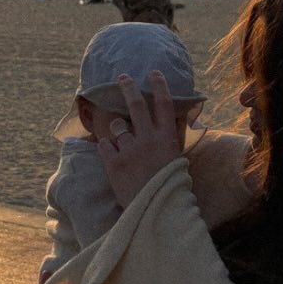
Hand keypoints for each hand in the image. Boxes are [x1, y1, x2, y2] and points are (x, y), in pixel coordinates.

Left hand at [97, 72, 182, 207]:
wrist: (155, 211)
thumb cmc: (170, 186)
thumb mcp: (177, 159)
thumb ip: (173, 137)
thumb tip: (176, 117)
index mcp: (166, 138)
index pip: (163, 104)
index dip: (159, 86)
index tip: (153, 72)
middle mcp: (148, 139)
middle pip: (135, 105)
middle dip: (128, 87)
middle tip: (122, 77)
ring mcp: (129, 149)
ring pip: (117, 126)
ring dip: (118, 130)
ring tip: (124, 142)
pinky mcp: (113, 162)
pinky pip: (104, 144)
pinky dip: (107, 148)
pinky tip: (113, 157)